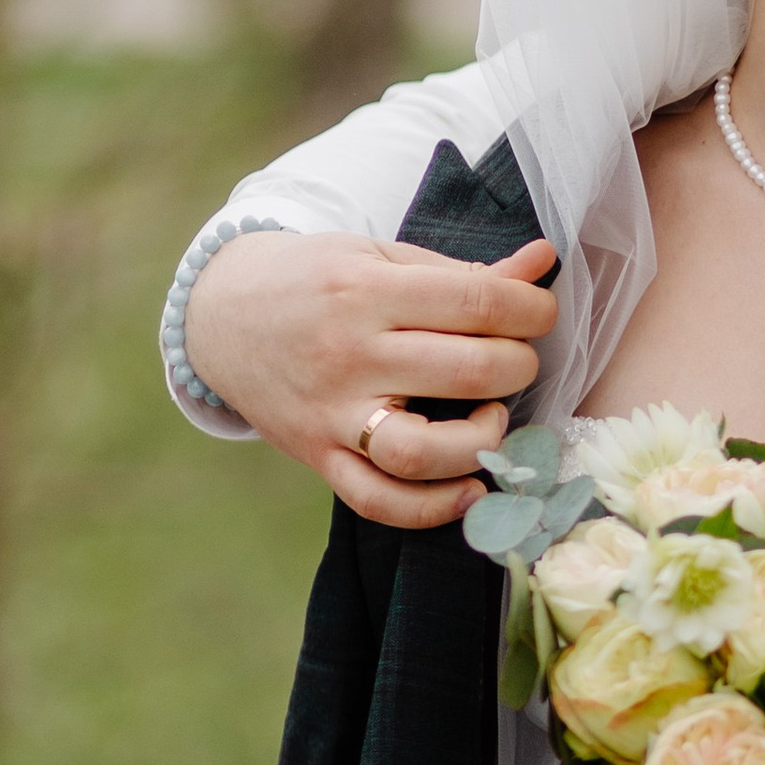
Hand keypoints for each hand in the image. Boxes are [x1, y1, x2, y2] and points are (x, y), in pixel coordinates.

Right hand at [182, 230, 558, 530]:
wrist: (221, 316)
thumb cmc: (315, 280)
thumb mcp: (379, 257)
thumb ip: (462, 271)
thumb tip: (543, 262)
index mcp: (365, 289)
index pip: (476, 304)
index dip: (530, 310)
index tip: (539, 314)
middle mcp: (347, 354)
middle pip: (464, 372)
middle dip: (518, 366)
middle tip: (516, 359)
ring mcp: (331, 413)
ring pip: (423, 451)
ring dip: (482, 439)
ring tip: (492, 416)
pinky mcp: (318, 456)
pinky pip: (379, 501)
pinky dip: (433, 507)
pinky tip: (470, 489)